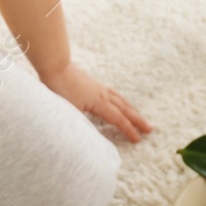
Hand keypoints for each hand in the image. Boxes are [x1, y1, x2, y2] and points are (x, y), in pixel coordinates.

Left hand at [38, 62, 152, 142]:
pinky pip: (113, 94)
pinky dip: (120, 100)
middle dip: (138, 120)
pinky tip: (118, 101)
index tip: (139, 140)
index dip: (129, 130)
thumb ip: (82, 123)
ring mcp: (99, 87)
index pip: (118, 119)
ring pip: (120, 100)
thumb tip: (91, 136)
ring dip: (131, 109)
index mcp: (99, 102)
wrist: (55, 65)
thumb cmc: (60, 87)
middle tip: (150, 129)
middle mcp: (103, 94)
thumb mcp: (70, 110)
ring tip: (139, 116)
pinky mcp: (93, 83)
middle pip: (125, 109)